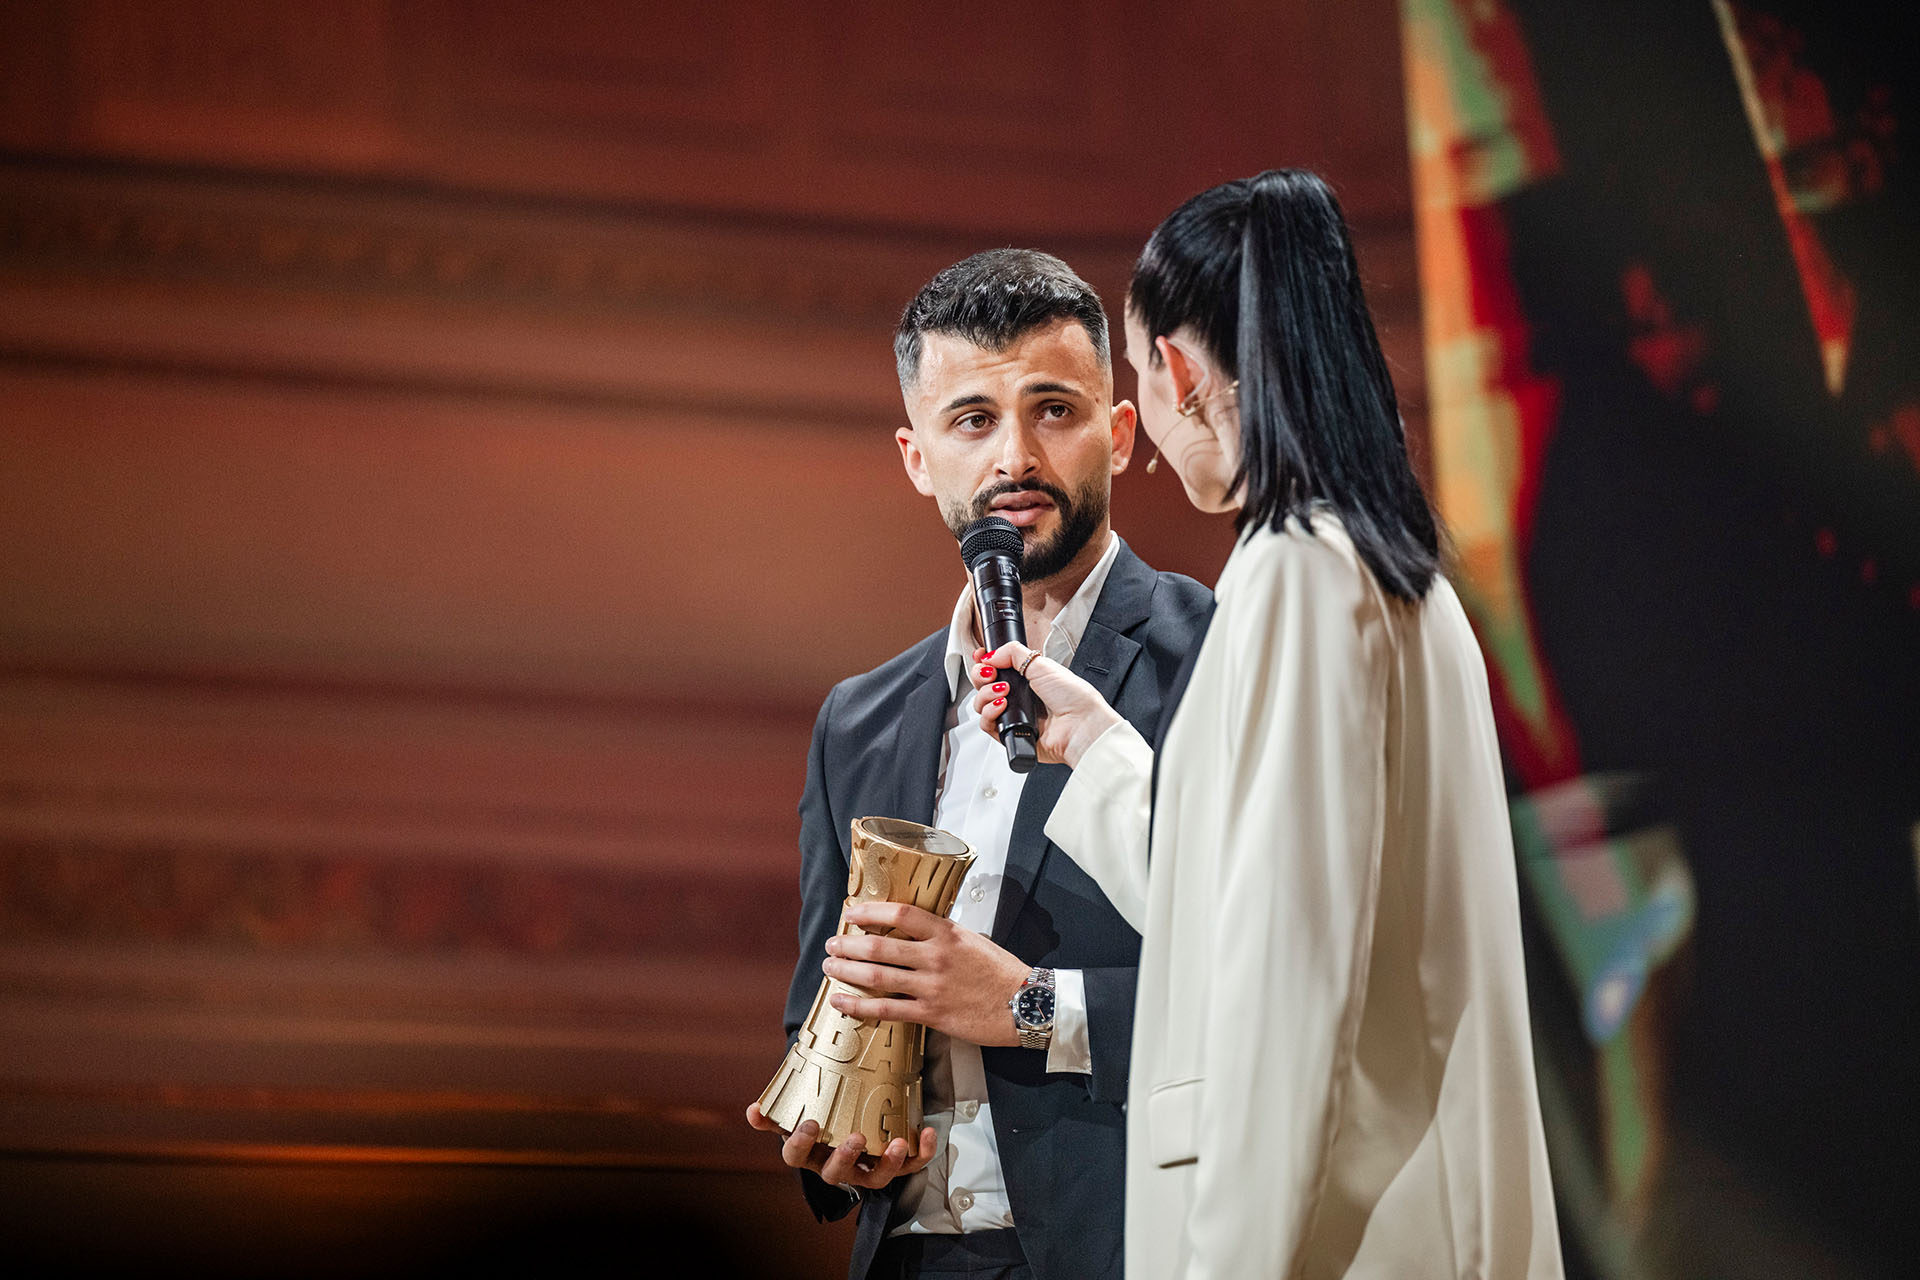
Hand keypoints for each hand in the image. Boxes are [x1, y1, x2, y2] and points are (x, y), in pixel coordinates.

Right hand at [744, 1103, 936, 1189]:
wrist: (848, 1115)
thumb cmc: (821, 1115)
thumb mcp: (796, 1113)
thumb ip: (775, 1114)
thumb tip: (753, 1111)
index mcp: (810, 1153)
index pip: (796, 1156)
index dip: (801, 1142)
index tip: (809, 1123)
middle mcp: (836, 1166)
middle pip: (837, 1173)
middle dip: (846, 1156)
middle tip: (855, 1137)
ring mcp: (865, 1169)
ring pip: (876, 1177)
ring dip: (888, 1163)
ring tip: (898, 1143)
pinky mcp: (892, 1165)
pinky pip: (909, 1165)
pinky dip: (921, 1153)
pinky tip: (927, 1133)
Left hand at [823, 902, 1030, 1046]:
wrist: (1026, 1005)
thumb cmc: (1001, 972)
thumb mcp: (973, 940)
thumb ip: (942, 936)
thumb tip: (914, 932)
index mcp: (947, 933)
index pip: (901, 914)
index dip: (870, 912)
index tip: (851, 912)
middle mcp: (936, 957)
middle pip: (880, 946)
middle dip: (849, 944)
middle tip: (832, 944)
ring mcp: (932, 986)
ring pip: (878, 977)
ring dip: (848, 971)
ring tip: (830, 967)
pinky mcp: (932, 1014)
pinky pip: (887, 1009)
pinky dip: (860, 1006)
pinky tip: (841, 1002)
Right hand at [968, 643, 1122, 768]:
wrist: (1081, 725)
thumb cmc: (1073, 697)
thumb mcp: (1042, 664)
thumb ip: (1013, 653)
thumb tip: (991, 654)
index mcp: (1027, 679)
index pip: (996, 669)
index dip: (985, 663)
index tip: (981, 656)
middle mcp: (1018, 697)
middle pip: (984, 685)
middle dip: (981, 676)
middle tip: (991, 674)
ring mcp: (1013, 716)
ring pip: (981, 705)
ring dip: (986, 694)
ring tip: (1003, 692)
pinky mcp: (1010, 735)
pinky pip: (987, 725)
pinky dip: (989, 713)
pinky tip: (1002, 705)